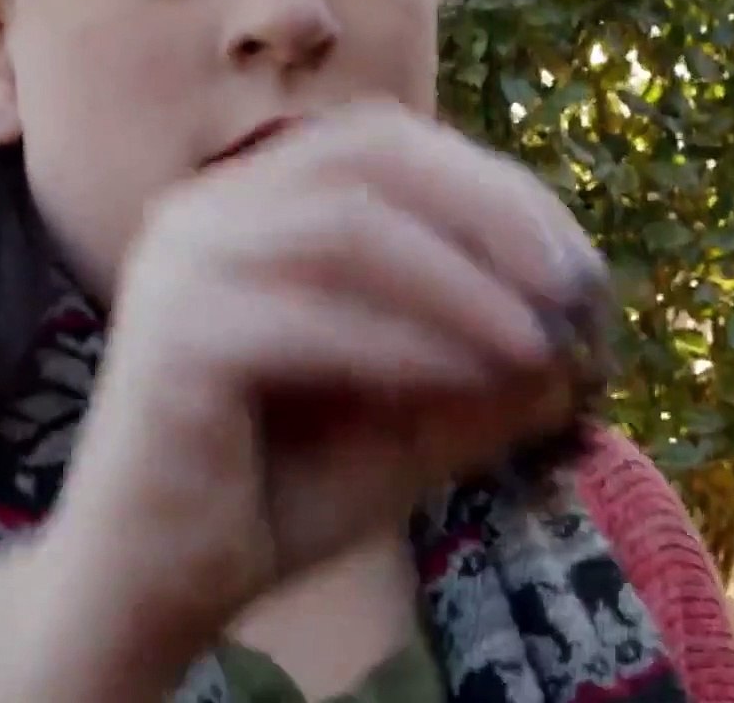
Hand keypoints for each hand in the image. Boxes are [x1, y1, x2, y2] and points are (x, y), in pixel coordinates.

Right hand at [41, 100, 610, 660]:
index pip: (382, 145)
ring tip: (540, 343)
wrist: (156, 587)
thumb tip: (578, 341)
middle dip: (489, 211)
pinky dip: (407, 344)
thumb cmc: (271, 496)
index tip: (577, 264)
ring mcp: (179, 271)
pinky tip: (475, 381)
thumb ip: (480, 373)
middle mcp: (202, 216)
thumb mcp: (405, 420)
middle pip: (366, 157)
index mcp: (246, 209)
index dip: (492, 186)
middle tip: (573, 288)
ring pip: (344, 227)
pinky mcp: (174, 343)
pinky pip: (310, 321)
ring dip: (462, 279)